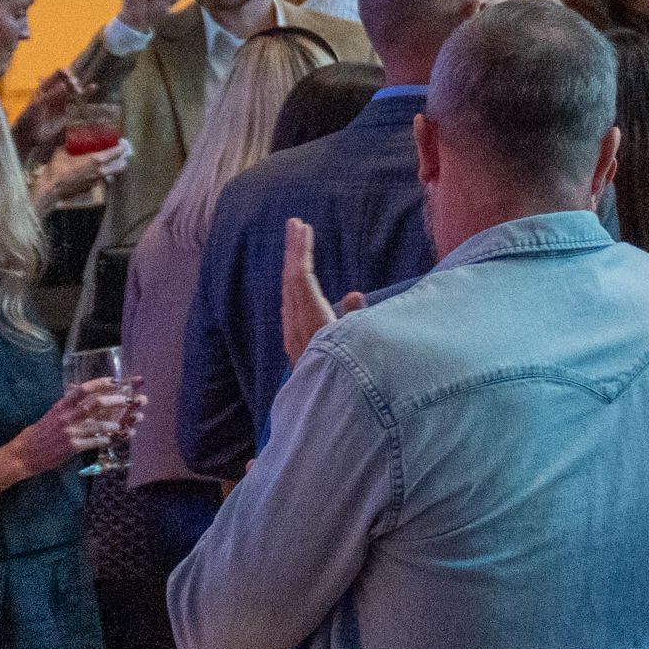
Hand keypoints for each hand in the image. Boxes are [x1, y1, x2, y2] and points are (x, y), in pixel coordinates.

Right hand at [6, 375, 135, 480]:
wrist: (24, 454)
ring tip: (119, 425)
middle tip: (128, 401)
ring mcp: (70, 432)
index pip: (83, 389)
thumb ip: (67, 403)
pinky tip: (110, 439)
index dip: (101, 383)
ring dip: (114, 424)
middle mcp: (66, 416)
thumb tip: (77, 388)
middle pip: (96, 404)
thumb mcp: (52, 413)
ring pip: (99, 424)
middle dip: (116, 401)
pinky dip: (105, 439)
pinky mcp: (72, 447)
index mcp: (62, 406)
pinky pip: (95, 441)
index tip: (116, 381)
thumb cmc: (40, 432)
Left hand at [10, 70, 83, 163]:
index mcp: (46, 86)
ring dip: (81, 87)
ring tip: (90, 88)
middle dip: (73, 82)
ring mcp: (63, 102)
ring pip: (75, 91)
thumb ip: (51, 94)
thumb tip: (65, 85)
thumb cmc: (29, 117)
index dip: (65, 73)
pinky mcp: (68, 112)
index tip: (69, 78)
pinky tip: (94, 87)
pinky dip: (86, 95)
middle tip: (73, 88)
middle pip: (69, 81)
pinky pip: (78, 102)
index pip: (59, 74)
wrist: (29, 135)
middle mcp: (56, 92)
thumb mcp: (37, 104)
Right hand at [28, 138, 125, 210]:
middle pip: (122, 165)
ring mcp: (97, 181)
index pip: (117, 152)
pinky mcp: (91, 188)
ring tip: (107, 162)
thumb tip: (70, 139)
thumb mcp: (62, 152)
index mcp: (96, 160)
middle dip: (122, 159)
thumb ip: (69, 146)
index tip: (121, 143)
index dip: (121, 146)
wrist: (50, 189)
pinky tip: (92, 171)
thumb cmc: (56, 169)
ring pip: (112, 174)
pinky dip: (100, 175)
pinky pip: (101, 179)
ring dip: (112, 168)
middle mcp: (100, 171)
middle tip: (118, 154)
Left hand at [277, 218, 364, 368]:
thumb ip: (356, 320)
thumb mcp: (360, 348)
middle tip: (296, 225)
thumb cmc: (350, 382)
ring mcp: (295, 340)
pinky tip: (299, 288)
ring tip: (298, 248)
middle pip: (291, 283)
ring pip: (289, 296)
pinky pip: (292, 309)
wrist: (328, 423)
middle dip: (294, 252)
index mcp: (313, 324)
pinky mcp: (298, 350)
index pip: (301, 280)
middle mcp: (299, 329)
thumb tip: (352, 295)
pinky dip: (295, 289)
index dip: (301, 252)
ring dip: (294, 269)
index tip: (303, 226)